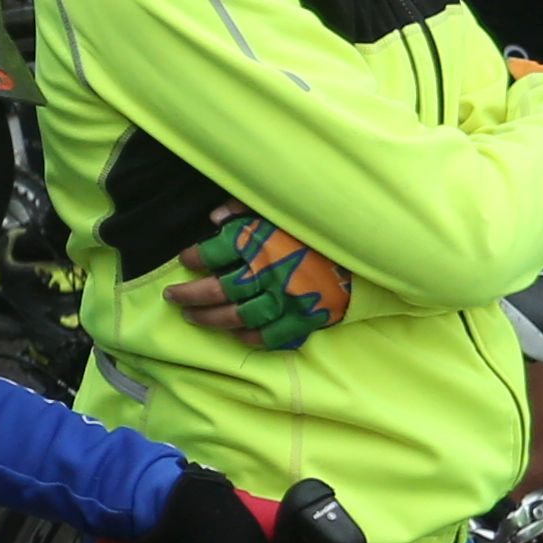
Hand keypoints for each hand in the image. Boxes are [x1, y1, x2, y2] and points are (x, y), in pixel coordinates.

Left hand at [167, 212, 353, 349]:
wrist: (371, 247)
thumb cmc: (321, 223)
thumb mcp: (282, 206)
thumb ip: (246, 208)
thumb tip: (214, 217)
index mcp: (261, 240)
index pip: (215, 251)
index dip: (195, 257)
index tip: (185, 260)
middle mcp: (269, 271)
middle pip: (218, 288)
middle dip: (189, 294)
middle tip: (171, 297)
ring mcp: (287, 298)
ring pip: (237, 315)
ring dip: (210, 318)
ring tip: (190, 317)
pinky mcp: (305, 317)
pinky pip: (271, 335)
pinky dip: (249, 337)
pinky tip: (234, 335)